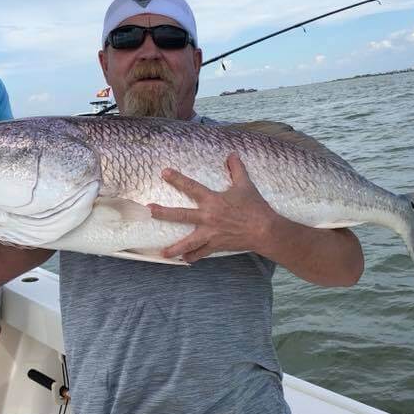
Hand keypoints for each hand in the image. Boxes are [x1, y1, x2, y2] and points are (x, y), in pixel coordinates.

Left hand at [149, 153, 277, 261]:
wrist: (265, 230)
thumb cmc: (255, 207)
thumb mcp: (246, 185)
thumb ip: (237, 169)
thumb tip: (232, 154)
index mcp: (213, 201)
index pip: (191, 187)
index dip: (177, 179)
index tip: (164, 173)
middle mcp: (208, 217)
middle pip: (181, 215)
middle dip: (163, 213)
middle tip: (149, 210)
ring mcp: (210, 234)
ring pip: (188, 242)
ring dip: (174, 248)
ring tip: (163, 253)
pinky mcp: (216, 245)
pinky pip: (202, 253)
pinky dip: (193, 257)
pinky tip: (185, 260)